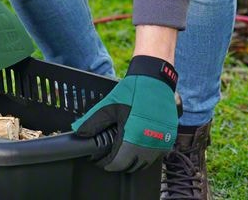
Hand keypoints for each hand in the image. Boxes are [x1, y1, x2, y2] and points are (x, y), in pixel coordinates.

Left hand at [71, 55, 178, 171]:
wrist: (155, 81)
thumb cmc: (132, 91)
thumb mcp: (110, 105)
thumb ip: (94, 122)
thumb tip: (79, 133)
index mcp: (132, 138)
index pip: (117, 163)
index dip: (105, 162)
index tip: (98, 159)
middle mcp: (148, 145)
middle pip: (130, 166)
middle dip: (117, 163)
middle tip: (107, 154)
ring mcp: (160, 144)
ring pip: (143, 164)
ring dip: (131, 161)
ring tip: (120, 152)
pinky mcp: (168, 140)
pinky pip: (154, 156)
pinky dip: (144, 155)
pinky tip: (136, 147)